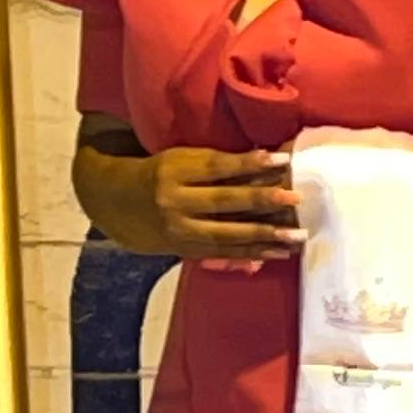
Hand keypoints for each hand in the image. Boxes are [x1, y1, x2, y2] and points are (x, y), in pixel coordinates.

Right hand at [153, 147, 298, 261]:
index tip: (283, 159)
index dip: (249, 163)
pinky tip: (277, 253)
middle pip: (224, 202)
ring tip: (297, 236)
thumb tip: (265, 162)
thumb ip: (215, 163)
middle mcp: (174, 202)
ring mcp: (178, 229)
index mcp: (173, 171)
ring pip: (226, 234)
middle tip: (297, 199)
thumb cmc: (159, 173)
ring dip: (265, 236)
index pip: (217, 167)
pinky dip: (251, 253)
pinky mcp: (182, 250)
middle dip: (263, 201)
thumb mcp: (180, 159)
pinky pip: (222, 252)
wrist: (115, 203)